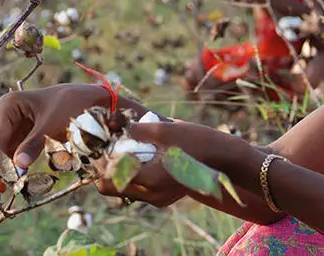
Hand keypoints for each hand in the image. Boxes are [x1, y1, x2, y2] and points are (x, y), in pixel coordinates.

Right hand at [0, 84, 141, 178]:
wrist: (89, 100)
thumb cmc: (71, 104)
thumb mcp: (53, 124)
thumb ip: (34, 144)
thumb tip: (17, 167)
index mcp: (8, 106)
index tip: (5, 180)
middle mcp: (4, 117)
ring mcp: (11, 129)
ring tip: (2, 191)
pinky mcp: (20, 139)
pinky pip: (7, 157)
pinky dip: (8, 170)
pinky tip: (14, 183)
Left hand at [95, 121, 259, 207]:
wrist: (224, 157)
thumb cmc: (197, 140)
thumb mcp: (165, 129)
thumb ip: (137, 130)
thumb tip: (114, 125)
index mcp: (151, 180)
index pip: (109, 179)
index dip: (99, 161)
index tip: (100, 143)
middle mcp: (152, 195)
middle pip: (112, 188)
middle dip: (105, 167)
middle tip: (108, 145)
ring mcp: (158, 198)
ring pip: (124, 189)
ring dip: (118, 170)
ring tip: (122, 147)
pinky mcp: (163, 196)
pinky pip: (138, 188)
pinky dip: (132, 173)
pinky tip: (138, 154)